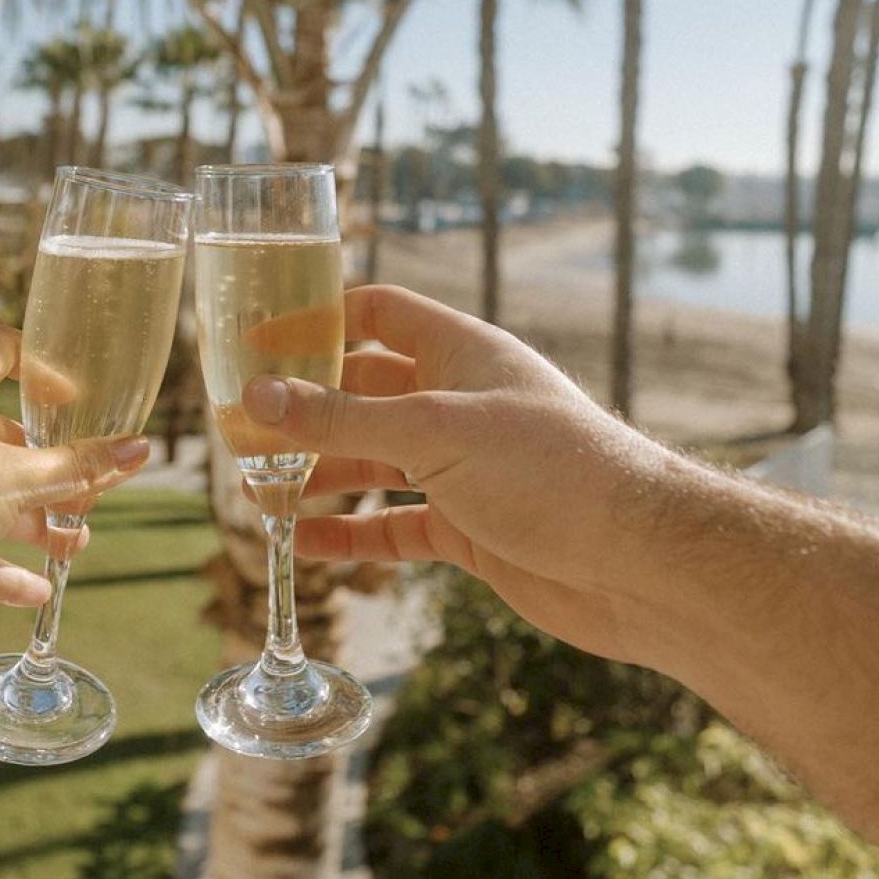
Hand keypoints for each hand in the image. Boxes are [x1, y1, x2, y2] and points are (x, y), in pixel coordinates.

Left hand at [0, 326, 149, 630]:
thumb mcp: (20, 481)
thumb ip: (81, 467)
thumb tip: (141, 449)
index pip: (2, 349)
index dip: (44, 369)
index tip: (77, 402)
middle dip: (48, 470)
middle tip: (87, 497)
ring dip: (29, 519)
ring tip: (73, 549)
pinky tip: (33, 594)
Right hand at [241, 285, 685, 668]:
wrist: (639, 564)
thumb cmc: (551, 471)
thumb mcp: (433, 432)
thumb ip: (340, 417)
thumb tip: (256, 396)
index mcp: (461, 353)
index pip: (378, 314)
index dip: (317, 321)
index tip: (255, 342)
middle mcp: (459, 404)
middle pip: (363, 392)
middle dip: (304, 409)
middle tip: (239, 428)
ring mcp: (463, 469)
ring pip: (373, 461)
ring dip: (317, 472)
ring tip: (256, 488)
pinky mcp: (469, 529)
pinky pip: (393, 524)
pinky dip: (350, 532)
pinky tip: (302, 542)